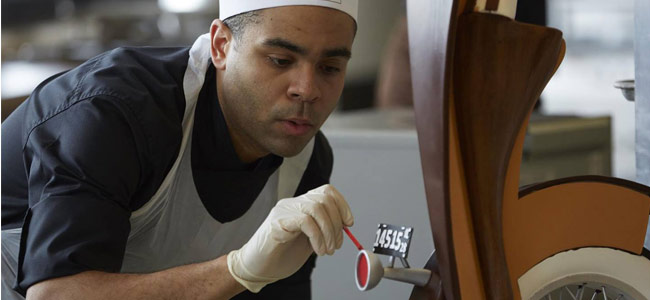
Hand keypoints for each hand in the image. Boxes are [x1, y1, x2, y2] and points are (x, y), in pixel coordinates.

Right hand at [227, 184, 353, 291]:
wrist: (259, 268)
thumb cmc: (282, 255)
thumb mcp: (311, 239)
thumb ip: (324, 229)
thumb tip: (345, 226)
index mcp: (301, 205)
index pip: (327, 191)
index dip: (342, 205)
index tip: (348, 224)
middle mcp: (292, 203)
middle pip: (324, 198)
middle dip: (336, 223)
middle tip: (336, 244)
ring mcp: (284, 210)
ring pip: (316, 207)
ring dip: (328, 232)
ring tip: (327, 250)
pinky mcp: (277, 222)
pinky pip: (305, 221)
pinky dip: (317, 237)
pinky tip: (317, 250)